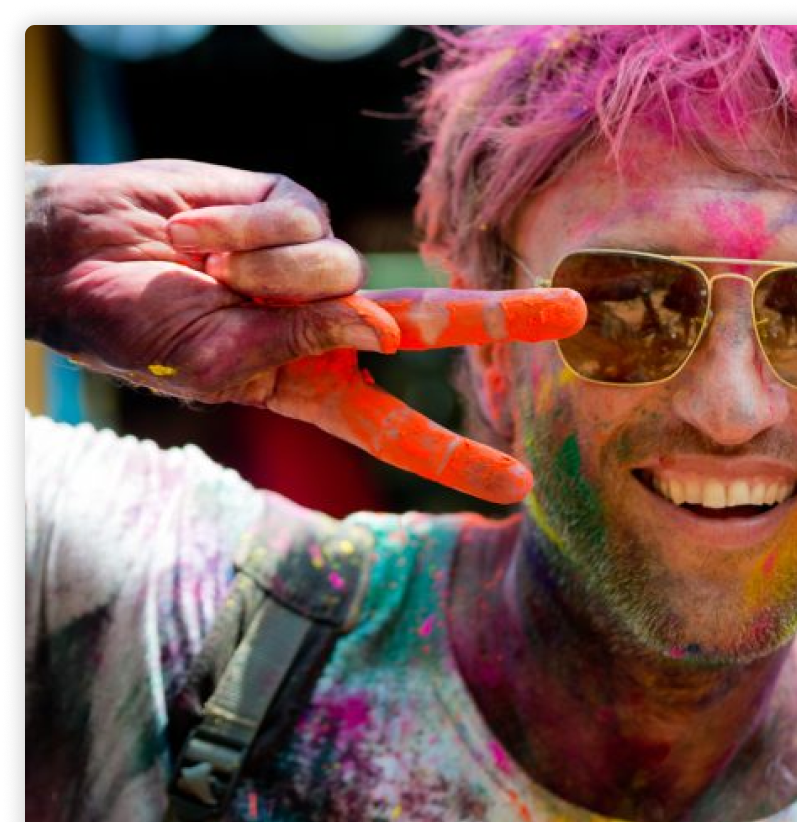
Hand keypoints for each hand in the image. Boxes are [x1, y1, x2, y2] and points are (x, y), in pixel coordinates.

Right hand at [23, 160, 584, 502]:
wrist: (71, 256)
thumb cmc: (133, 327)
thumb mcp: (212, 361)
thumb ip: (296, 344)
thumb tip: (380, 319)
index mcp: (313, 385)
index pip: (398, 428)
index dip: (457, 457)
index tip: (520, 487)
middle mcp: (329, 325)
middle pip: (436, 321)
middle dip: (506, 316)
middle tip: (576, 310)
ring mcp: (318, 265)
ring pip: (346, 267)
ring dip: (267, 273)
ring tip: (202, 272)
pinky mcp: (296, 209)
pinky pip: (305, 221)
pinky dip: (244, 232)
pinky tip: (194, 236)